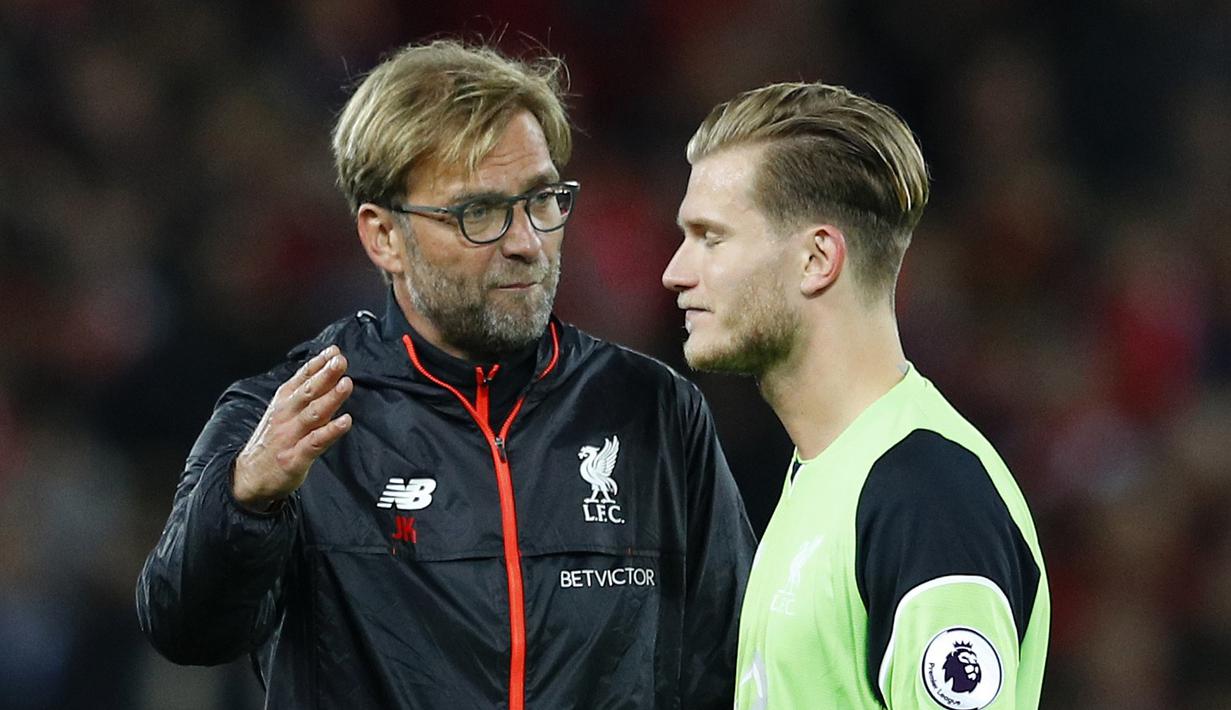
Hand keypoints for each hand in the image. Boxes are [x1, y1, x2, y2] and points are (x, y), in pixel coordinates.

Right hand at [233, 345, 353, 510]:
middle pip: (307, 392)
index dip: (318, 364)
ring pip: (313, 414)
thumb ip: (304, 394)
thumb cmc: (273, 441)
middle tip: (340, 361)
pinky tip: (346, 421)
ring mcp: (289, 436)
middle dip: (325, 375)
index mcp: (283, 402)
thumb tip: (327, 371)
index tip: (334, 351)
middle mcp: (285, 416)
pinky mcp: (295, 457)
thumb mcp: (283, 412)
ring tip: (346, 384)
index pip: (301, 379)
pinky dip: (331, 431)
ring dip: (330, 398)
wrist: (249, 476)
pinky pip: (315, 442)